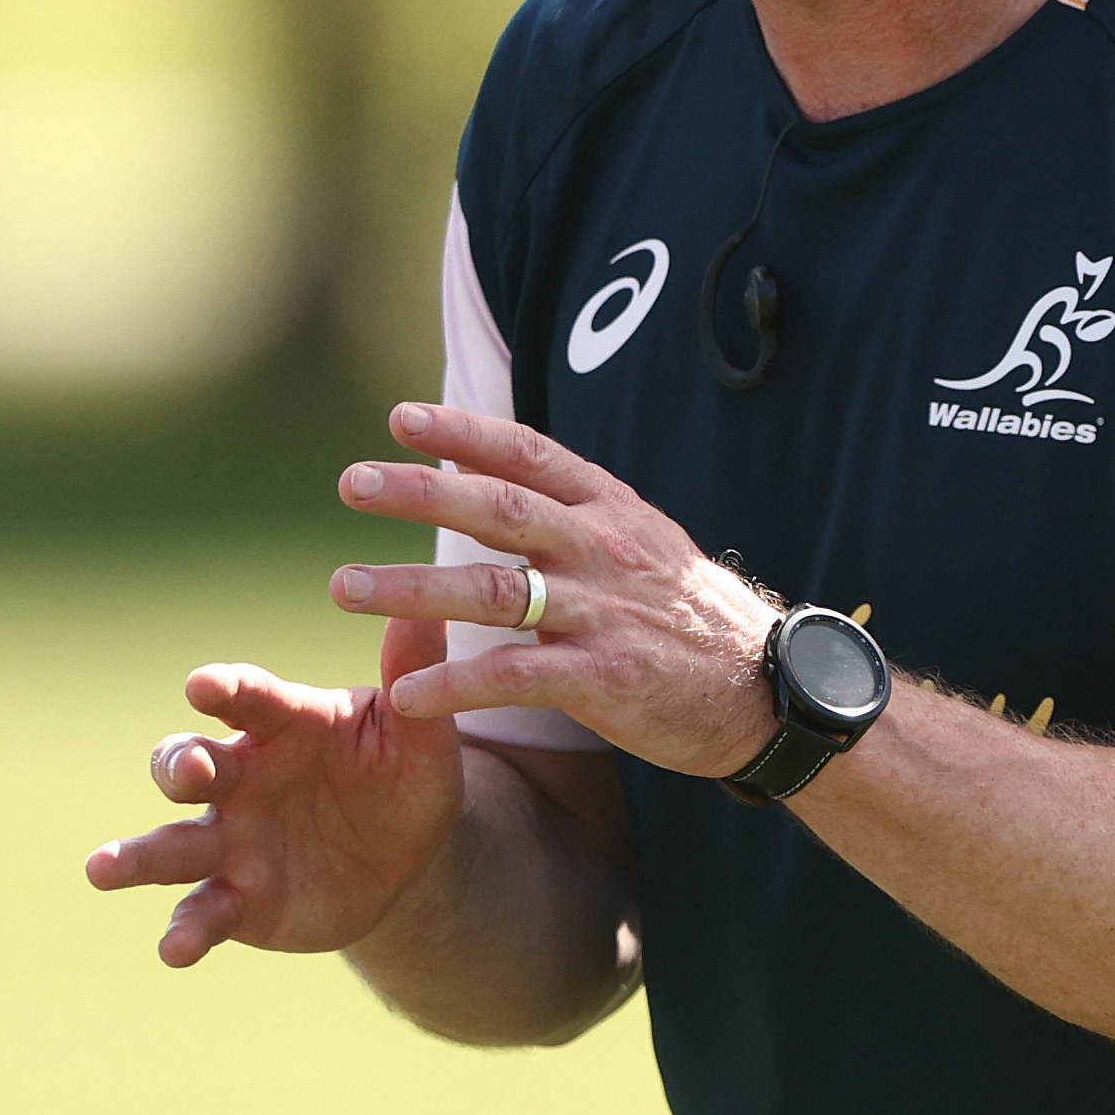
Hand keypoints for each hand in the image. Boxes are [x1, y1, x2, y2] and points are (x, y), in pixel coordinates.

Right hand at [83, 619, 468, 965]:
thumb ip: (411, 676)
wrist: (409, 861)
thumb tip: (422, 610)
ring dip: (135, 857)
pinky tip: (173, 950)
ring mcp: (231, 841)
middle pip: (187, 762)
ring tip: (101, 869)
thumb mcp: (418, 733)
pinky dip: (184, 932)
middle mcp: (240, 779)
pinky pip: (202, 913)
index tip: (203, 685)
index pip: (246, 697)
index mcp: (283, 724)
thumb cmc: (403, 777)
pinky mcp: (238, 900)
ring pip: (171, 844)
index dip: (223, 689)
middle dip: (177, 766)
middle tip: (185, 773)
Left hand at [331, 401, 790, 779]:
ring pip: (493, 591)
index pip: (532, 456)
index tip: (401, 418)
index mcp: (613, 513)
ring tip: (345, 587)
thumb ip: (575, 514)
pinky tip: (407, 696)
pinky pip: (516, 677)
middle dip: (421, 493)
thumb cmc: (692, 621)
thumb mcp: (646, 544)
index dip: (465, 433)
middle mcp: (606, 552)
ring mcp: (605, 614)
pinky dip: (456, 685)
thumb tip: (490, 470)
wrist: (768, 693)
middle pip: (500, 510)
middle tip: (351, 483)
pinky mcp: (606, 678)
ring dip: (412, 589)